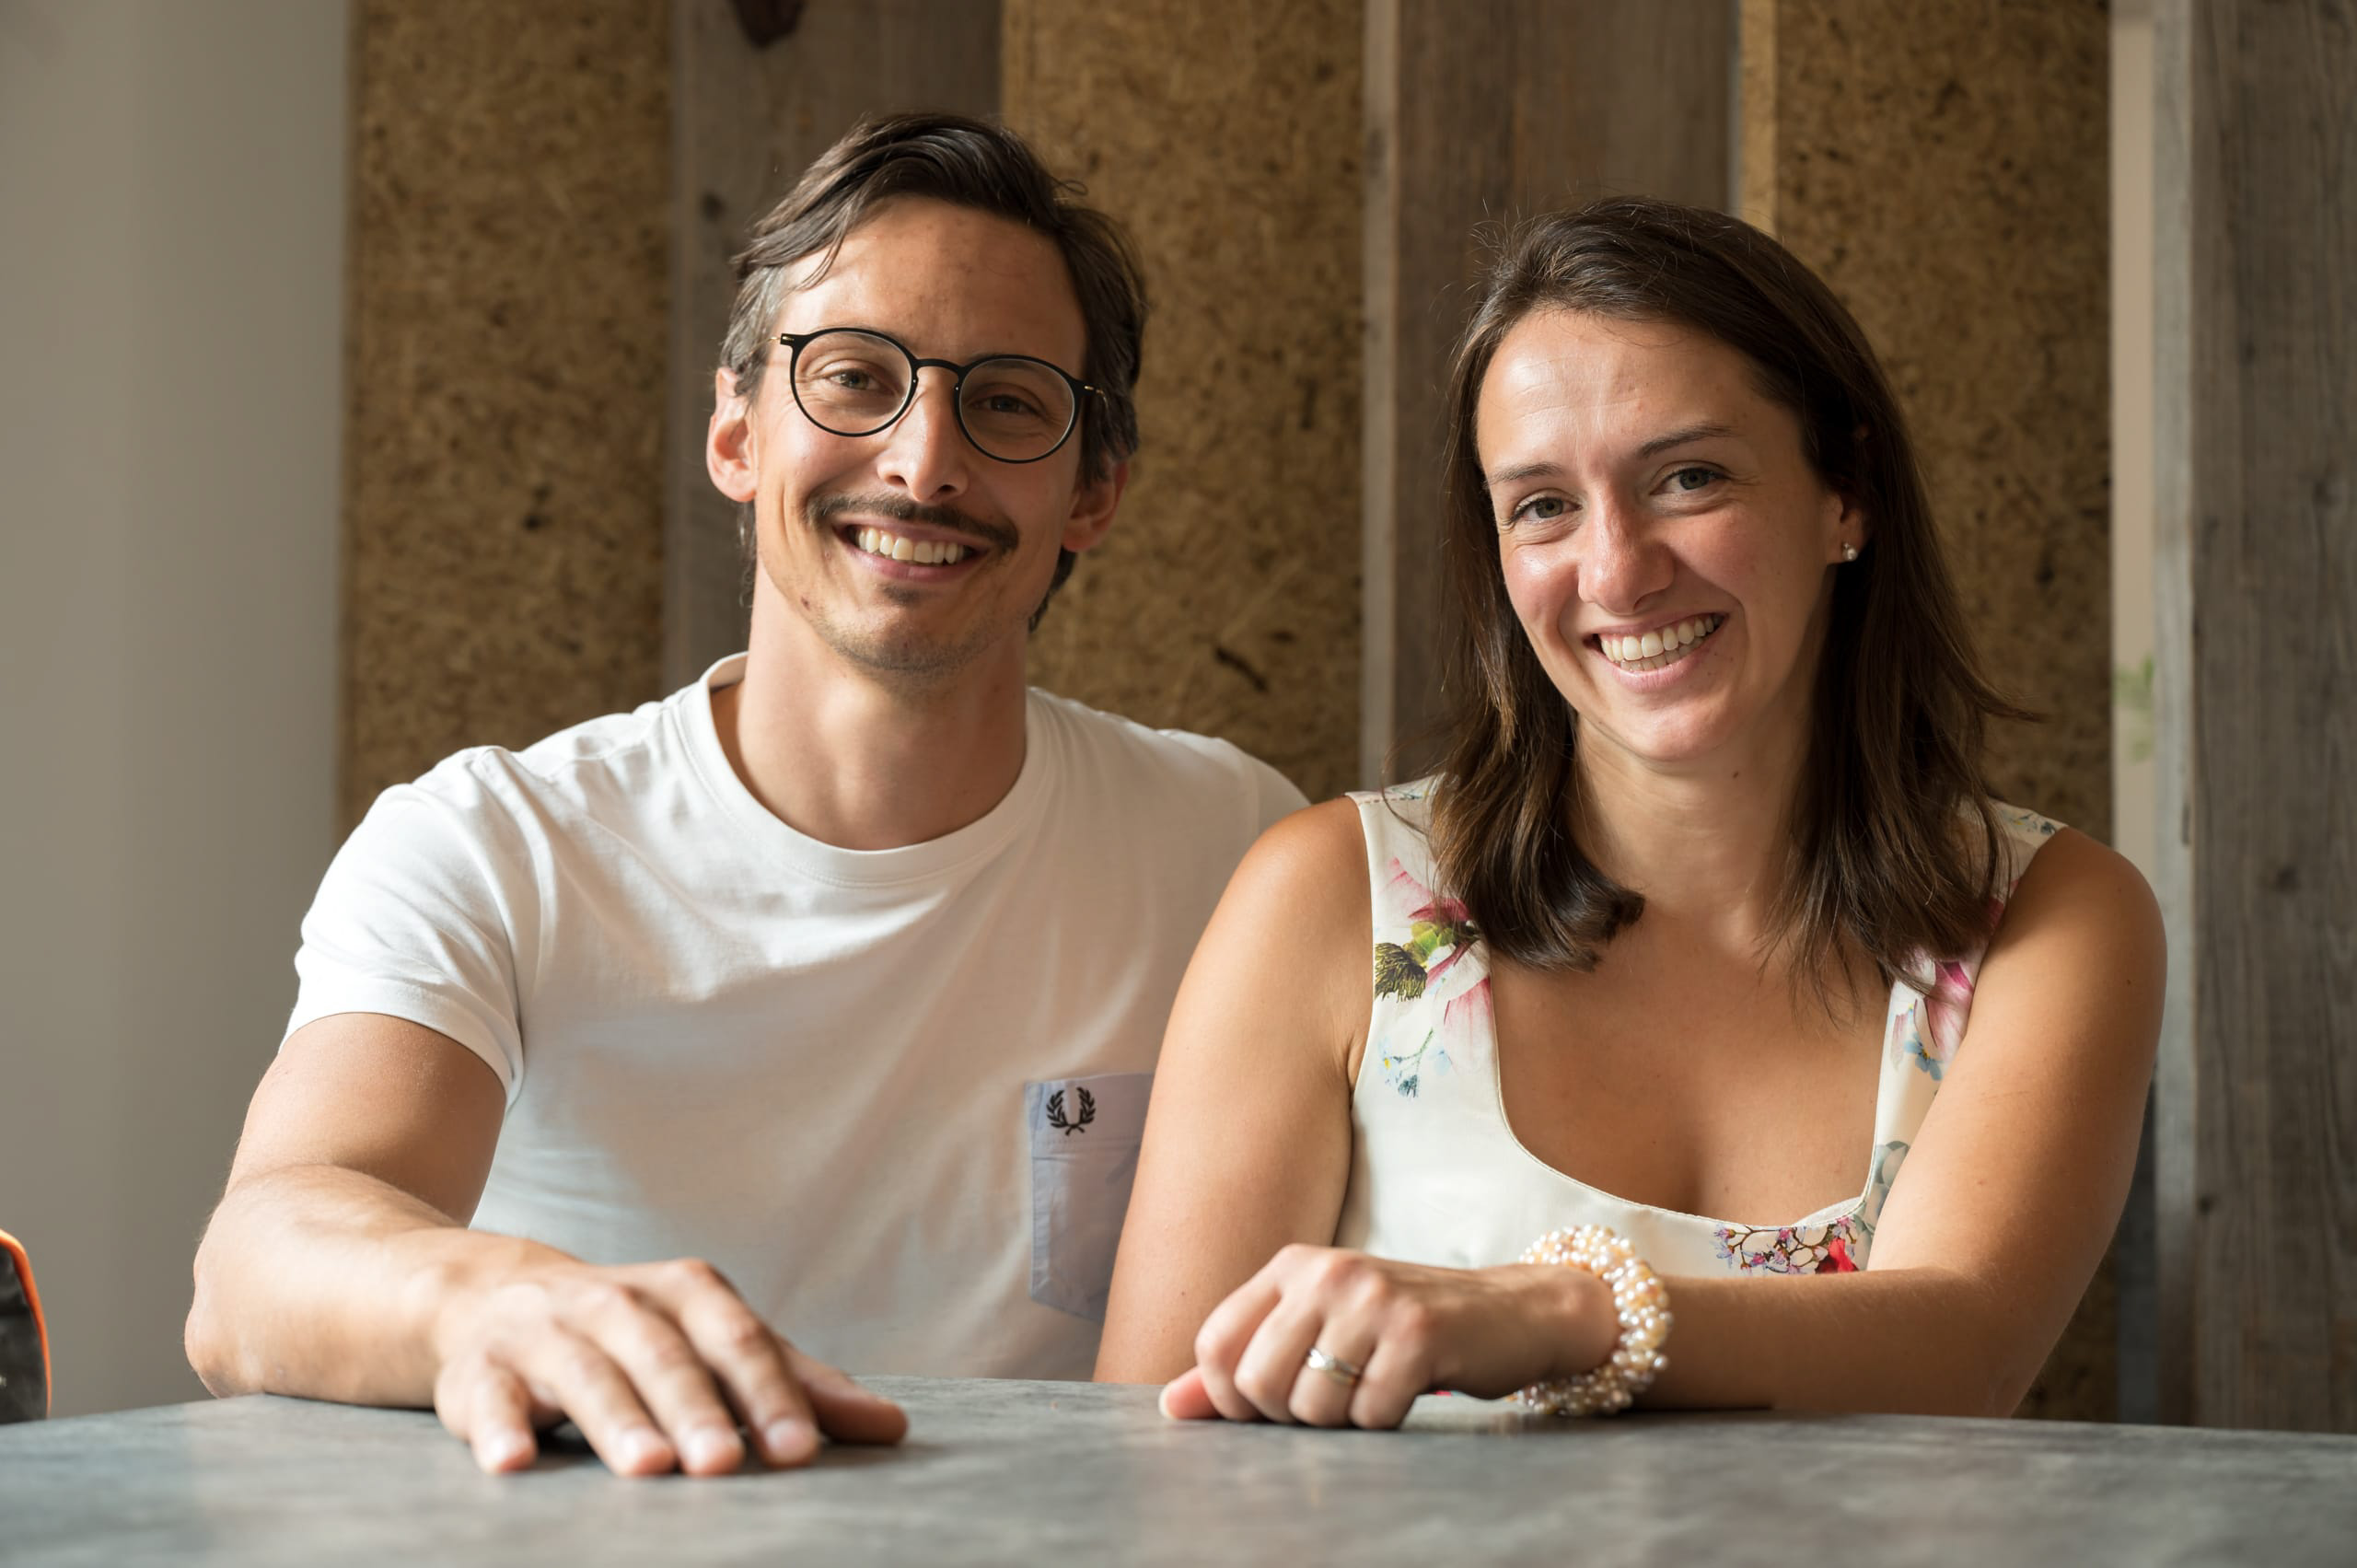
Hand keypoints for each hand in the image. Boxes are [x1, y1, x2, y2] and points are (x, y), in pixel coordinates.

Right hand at [428, 1256, 907, 1475]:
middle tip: (722, 1467)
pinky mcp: (480, 1369)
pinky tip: (511, 1461)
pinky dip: (497, 1426)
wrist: (487, 1295)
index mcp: (686, 1292)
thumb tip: (892, 1429)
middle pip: (665, 1356)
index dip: (770, 1395)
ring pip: (586, 1374)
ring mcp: (545, 1331)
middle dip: (697, 1410)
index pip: (739, 1341)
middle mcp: (617, 1301)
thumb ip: (796, 1384)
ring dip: (616, 1421)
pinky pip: (487, 1397)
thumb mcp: (713, 1341)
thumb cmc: (633, 1332)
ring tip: (647, 1469)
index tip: (800, 1453)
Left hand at [1159, 1244, 1613, 1429]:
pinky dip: (1384, 1422)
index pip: (1214, 1342)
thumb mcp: (1320, 1329)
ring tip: (1370, 1391)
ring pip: (1311, 1405)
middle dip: (1286, 1416)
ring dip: (1340, 1422)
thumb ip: (1246, 1362)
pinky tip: (1405, 1391)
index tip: (1264, 1408)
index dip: (1228, 1395)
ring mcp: (1373, 1299)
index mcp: (1293, 1265)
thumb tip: (1170, 1406)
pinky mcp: (1418, 1334)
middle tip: (1330, 1403)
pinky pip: (1369, 1414)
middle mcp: (1327, 1271)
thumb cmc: (1403, 1328)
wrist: (1512, 1311)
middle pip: (1256, 1380)